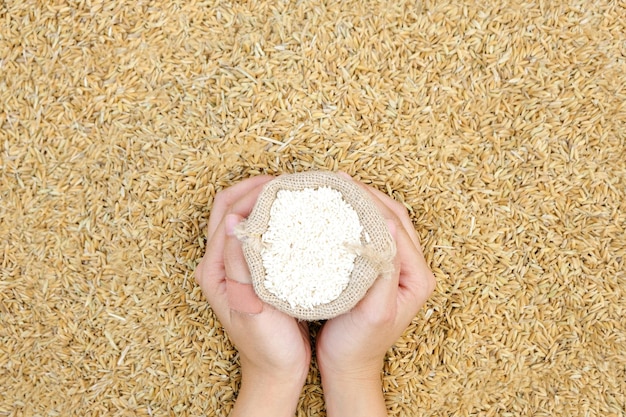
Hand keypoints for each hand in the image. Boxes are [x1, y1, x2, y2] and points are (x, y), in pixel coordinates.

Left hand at [194, 176, 311, 416]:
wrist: (276, 373)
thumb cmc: (265, 347)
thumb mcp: (250, 306)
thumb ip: (239, 264)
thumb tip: (233, 221)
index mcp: (215, 268)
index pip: (227, 212)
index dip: (252, 192)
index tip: (282, 185)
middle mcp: (221, 263)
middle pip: (231, 209)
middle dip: (256, 189)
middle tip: (288, 184)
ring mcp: (237, 267)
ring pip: (245, 219)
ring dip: (264, 203)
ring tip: (292, 196)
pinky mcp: (253, 273)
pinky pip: (259, 235)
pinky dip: (273, 221)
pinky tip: (295, 221)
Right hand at [316, 175, 435, 416]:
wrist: (350, 366)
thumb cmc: (360, 344)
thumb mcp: (374, 313)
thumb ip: (382, 273)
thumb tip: (382, 231)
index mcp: (417, 276)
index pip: (395, 226)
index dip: (371, 203)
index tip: (345, 186)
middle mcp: (413, 269)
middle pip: (395, 218)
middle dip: (370, 196)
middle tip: (341, 179)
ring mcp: (399, 269)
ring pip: (387, 224)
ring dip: (366, 204)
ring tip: (341, 189)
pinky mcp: (383, 271)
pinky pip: (375, 235)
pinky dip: (361, 219)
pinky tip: (341, 213)